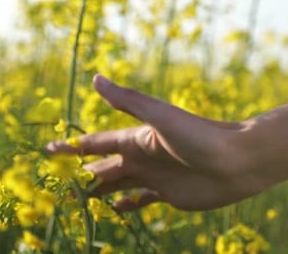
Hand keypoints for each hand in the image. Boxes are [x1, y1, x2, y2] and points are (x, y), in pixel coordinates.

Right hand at [46, 75, 268, 211]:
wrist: (239, 161)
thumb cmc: (202, 136)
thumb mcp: (161, 117)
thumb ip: (129, 101)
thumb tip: (96, 78)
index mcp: (136, 140)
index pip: (95, 143)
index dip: (72, 147)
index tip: (49, 150)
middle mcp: (142, 158)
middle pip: (103, 166)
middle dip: (80, 173)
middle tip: (56, 182)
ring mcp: (155, 177)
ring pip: (118, 184)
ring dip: (99, 189)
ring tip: (79, 197)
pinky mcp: (169, 195)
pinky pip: (141, 201)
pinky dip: (127, 205)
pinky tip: (116, 209)